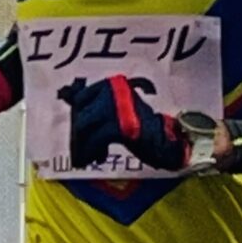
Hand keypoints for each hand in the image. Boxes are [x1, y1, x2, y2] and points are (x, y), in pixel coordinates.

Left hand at [60, 74, 188, 171]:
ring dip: (82, 145)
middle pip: (82, 111)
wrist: (167, 143)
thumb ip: (99, 108)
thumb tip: (74, 111)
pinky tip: (95, 158)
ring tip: (85, 156)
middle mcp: (116, 92)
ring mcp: (119, 108)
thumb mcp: (119, 111)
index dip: (77, 114)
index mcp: (115, 85)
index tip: (76, 129)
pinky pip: (95, 139)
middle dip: (78, 133)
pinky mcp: (122, 126)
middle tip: (79, 148)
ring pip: (85, 126)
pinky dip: (90, 151)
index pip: (83, 96)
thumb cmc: (143, 128)